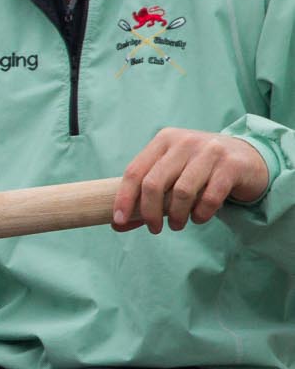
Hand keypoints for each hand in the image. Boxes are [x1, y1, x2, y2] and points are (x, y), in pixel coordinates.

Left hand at [114, 127, 269, 233]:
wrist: (249, 158)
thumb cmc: (201, 170)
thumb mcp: (173, 173)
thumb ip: (148, 195)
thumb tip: (118, 224)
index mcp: (163, 140)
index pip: (134, 171)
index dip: (124, 198)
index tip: (118, 221)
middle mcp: (184, 142)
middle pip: (154, 183)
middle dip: (149, 212)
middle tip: (154, 229)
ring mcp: (209, 151)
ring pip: (181, 192)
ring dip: (176, 216)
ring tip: (177, 225)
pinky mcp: (231, 165)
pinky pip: (209, 197)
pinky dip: (200, 214)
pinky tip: (198, 218)